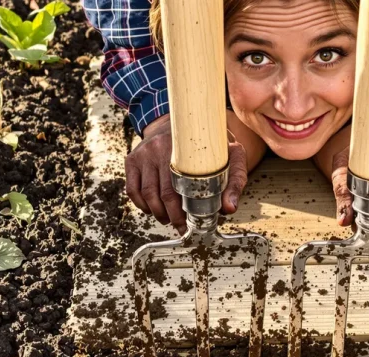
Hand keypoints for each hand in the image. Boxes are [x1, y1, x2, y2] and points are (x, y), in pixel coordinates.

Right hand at [124, 113, 248, 234]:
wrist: (185, 119)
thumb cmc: (210, 142)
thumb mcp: (232, 154)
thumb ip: (235, 180)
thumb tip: (229, 208)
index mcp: (185, 149)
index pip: (180, 189)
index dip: (183, 212)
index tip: (190, 224)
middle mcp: (160, 148)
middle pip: (162, 194)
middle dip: (171, 217)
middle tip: (180, 226)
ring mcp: (144, 153)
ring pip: (146, 194)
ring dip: (157, 213)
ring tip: (168, 218)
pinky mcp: (133, 158)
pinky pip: (132, 189)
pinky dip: (141, 204)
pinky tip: (152, 209)